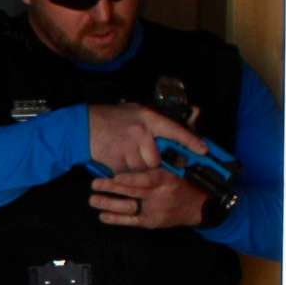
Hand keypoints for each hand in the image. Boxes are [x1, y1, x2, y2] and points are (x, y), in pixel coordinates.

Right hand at [89, 102, 207, 175]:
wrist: (82, 126)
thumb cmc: (112, 118)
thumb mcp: (137, 111)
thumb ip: (161, 118)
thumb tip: (194, 113)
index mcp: (148, 118)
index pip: (175, 131)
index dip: (191, 141)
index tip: (203, 151)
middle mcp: (140, 133)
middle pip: (156, 159)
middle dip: (150, 162)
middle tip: (140, 155)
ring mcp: (127, 147)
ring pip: (142, 169)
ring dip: (136, 168)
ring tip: (125, 156)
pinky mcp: (116, 160)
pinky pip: (128, 173)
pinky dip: (124, 171)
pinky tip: (116, 160)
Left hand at [89, 167, 210, 229]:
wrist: (200, 206)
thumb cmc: (184, 183)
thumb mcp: (176, 169)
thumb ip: (157, 163)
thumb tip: (137, 150)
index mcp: (166, 179)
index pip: (147, 178)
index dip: (130, 179)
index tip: (115, 176)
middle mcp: (160, 195)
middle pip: (133, 192)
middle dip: (112, 188)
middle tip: (94, 184)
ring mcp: (155, 210)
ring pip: (128, 207)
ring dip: (109, 204)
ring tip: (93, 199)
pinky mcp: (151, 222)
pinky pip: (131, 221)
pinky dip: (116, 219)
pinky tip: (102, 216)